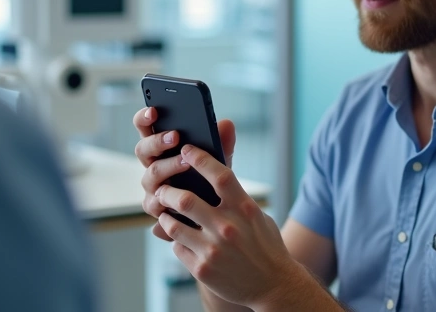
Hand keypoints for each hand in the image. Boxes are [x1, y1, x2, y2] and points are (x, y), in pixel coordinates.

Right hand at [133, 106, 236, 240]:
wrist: (217, 213)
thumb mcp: (220, 159)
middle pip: (142, 150)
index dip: (144, 118)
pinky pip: (155, 204)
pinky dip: (165, 201)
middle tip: (177, 135)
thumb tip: (226, 124)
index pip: (145, 128)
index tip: (154, 110)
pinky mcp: (157, 209)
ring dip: (167, 167)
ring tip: (186, 162)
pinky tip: (178, 197)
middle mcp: (152, 165)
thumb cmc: (212, 179)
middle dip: (158, 141)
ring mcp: (152, 187)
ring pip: (150, 176)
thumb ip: (222, 143)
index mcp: (162, 148)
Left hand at [156, 145, 302, 309]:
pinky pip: (177, 247)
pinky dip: (177, 241)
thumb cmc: (264, 244)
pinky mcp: (202, 269)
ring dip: (165, 216)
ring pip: (173, 225)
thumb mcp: (256, 215)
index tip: (187, 149)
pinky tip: (182, 239)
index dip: (201, 159)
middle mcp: (228, 228)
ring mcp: (213, 250)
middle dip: (167, 191)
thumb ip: (235, 195)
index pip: (220, 175)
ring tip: (166, 214)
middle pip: (186, 200)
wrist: (273, 285)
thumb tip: (213, 170)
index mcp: (245, 209)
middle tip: (162, 189)